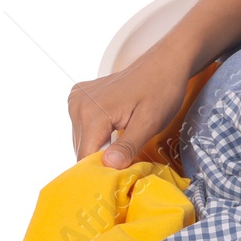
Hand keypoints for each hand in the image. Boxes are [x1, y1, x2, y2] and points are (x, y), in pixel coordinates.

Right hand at [68, 41, 194, 168]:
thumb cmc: (162, 92)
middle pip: (82, 150)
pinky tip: (116, 129)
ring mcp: (77, 99)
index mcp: (92, 113)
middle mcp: (78, 105)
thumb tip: (109, 166)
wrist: (164, 65)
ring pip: (82, 141)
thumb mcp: (150, 123)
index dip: (103, 171)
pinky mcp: (79, 97)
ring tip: (124, 141)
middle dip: (103, 160)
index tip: (122, 175)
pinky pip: (83, 128)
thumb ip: (129, 145)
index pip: (85, 158)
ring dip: (101, 148)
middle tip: (128, 158)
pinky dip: (98, 135)